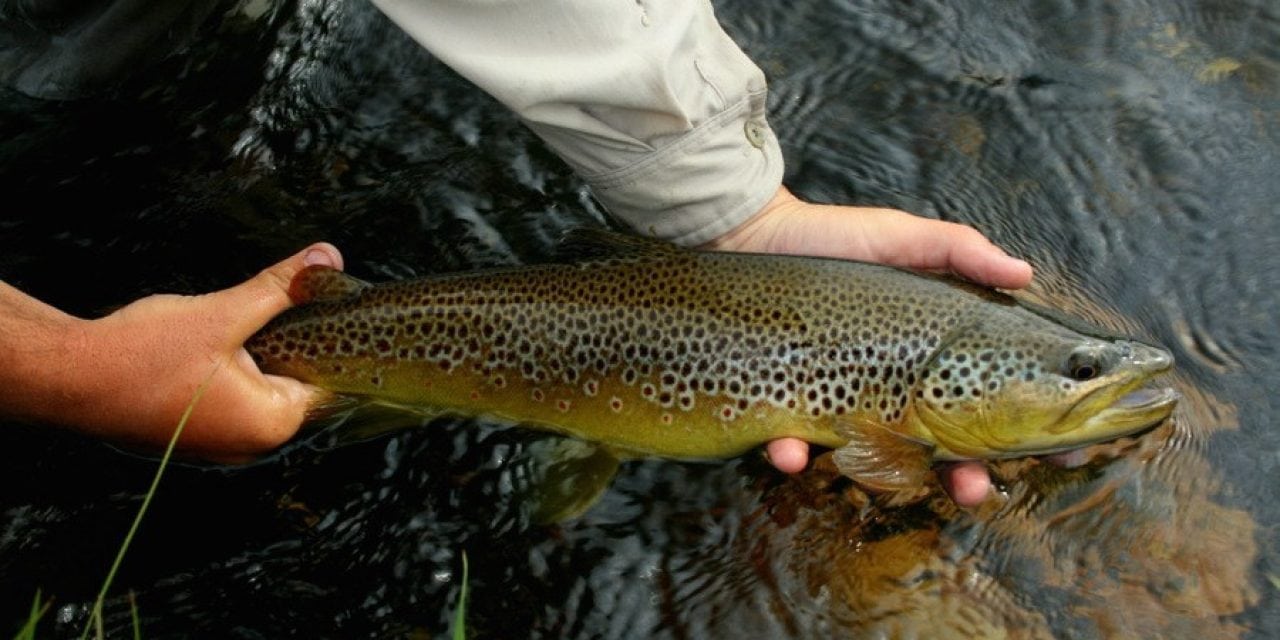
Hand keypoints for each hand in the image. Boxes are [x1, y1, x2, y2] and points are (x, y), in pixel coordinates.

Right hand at [3, 244, 342, 460]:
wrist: (69, 378)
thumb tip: (328, 258)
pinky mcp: (200, 438)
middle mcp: (254, 446)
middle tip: (289, 305)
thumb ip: (280, 288)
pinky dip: (237, 374)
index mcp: (271, 424)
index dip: (333, 343)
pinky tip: (222, 347)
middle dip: (294, 346)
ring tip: (244, 325)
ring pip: (265, 393)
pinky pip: (236, 403)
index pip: (330, 384)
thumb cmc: (144, 352)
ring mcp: (225, 447)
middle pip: (299, 388)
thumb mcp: (224, 312)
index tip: (332, 309)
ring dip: (263, 358)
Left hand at [708, 186, 1033, 506]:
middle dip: (966, 477)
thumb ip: (960, 252)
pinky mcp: (784, 409)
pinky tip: (789, 450)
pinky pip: (790, 447)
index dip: (1028, 432)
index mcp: (930, 356)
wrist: (749, 236)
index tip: (1060, 452)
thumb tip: (1023, 272)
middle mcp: (889, 389)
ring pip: (869, 462)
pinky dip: (790, 455)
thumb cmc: (832, 239)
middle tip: (977, 485)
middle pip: (942, 451)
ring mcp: (836, 404)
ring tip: (880, 473)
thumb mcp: (902, 239)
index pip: (991, 403)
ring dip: (880, 479)